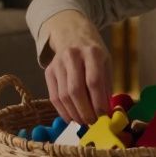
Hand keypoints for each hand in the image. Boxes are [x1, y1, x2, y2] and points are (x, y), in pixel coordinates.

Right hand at [41, 10, 112, 124]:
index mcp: (92, 52)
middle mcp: (73, 56)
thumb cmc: (93, 52)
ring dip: (74, 114)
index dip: (98, 102)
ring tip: (84, 121)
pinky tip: (72, 117)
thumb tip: (107, 112)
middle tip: (93, 122)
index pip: (93, 81)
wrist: (71, 34)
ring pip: (63, 96)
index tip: (104, 116)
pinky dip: (63, 111)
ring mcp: (58, 63)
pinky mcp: (48, 71)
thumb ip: (106, 86)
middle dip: (85, 111)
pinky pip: (54, 97)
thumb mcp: (106, 63)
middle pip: (75, 90)